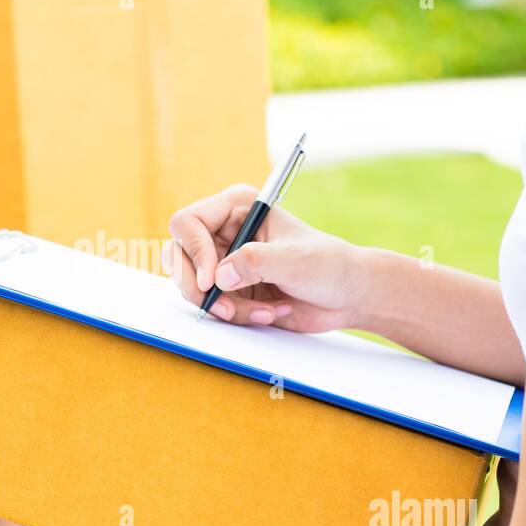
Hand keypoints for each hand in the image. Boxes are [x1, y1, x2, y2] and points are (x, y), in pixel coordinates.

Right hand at [167, 184, 371, 331]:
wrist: (346, 295)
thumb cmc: (328, 265)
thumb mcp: (294, 260)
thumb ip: (255, 263)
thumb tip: (219, 277)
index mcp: (236, 208)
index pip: (187, 223)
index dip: (194, 252)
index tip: (212, 281)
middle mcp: (223, 233)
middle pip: (179, 257)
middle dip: (200, 287)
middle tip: (223, 307)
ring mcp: (224, 263)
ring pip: (193, 287)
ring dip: (225, 306)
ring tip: (263, 310)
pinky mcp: (230, 290)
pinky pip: (212, 307)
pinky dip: (236, 316)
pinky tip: (269, 312)